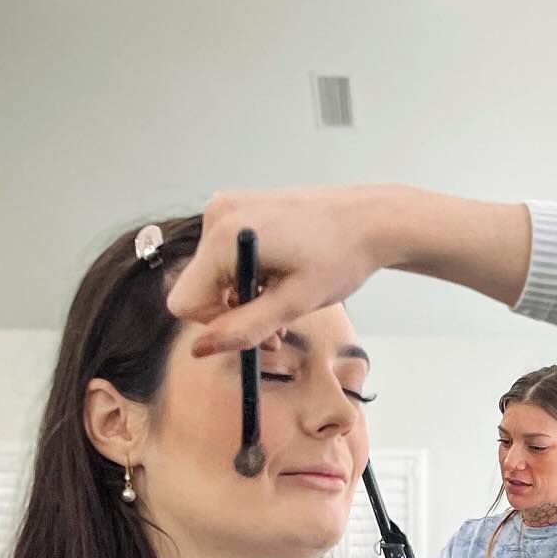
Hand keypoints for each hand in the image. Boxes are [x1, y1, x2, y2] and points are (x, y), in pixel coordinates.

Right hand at [169, 187, 401, 356]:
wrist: (370, 220)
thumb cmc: (340, 258)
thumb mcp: (292, 304)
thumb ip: (243, 329)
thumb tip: (199, 350)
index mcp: (225, 236)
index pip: (186, 301)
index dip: (216, 325)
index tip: (255, 330)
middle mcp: (217, 214)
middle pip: (197, 288)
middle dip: (232, 314)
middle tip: (276, 328)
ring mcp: (226, 207)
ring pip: (212, 275)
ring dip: (243, 298)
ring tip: (283, 304)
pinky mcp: (238, 208)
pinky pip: (224, 256)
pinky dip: (246, 276)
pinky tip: (278, 280)